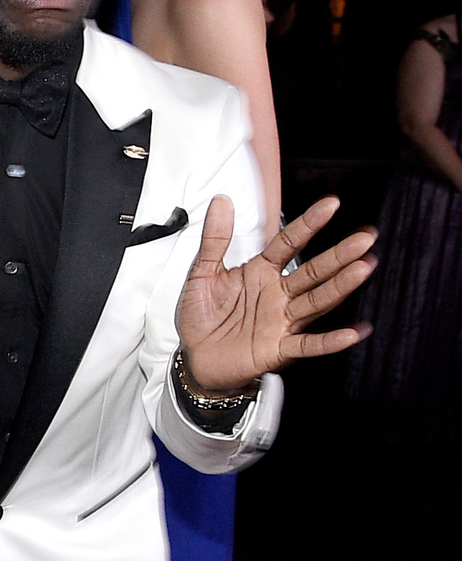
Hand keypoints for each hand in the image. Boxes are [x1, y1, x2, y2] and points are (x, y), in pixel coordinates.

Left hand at [177, 194, 377, 389]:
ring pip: (316, 300)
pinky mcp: (279, 348)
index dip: (309, 224)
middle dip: (339, 254)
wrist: (196, 358)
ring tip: (364, 267)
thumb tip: (220, 202)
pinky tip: (353, 333)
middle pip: (313, 271)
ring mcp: (282, 320)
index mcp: (261, 272)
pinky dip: (329, 341)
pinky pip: (308, 344)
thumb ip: (214, 240)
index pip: (289, 243)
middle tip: (365, 237)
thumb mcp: (201, 274)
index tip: (331, 204)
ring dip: (340, 286)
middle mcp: (278, 294)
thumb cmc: (201, 316)